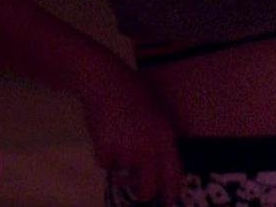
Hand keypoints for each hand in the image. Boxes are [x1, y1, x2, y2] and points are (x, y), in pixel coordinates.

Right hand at [80, 67, 181, 203]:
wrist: (104, 80)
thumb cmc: (131, 92)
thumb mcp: (156, 114)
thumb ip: (158, 140)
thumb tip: (156, 166)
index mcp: (165, 137)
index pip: (173, 174)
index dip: (171, 191)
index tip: (168, 201)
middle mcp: (150, 148)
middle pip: (148, 188)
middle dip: (141, 193)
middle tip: (135, 191)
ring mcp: (127, 151)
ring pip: (122, 174)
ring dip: (117, 165)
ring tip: (115, 139)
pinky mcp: (106, 150)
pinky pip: (104, 164)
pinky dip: (102, 155)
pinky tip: (103, 134)